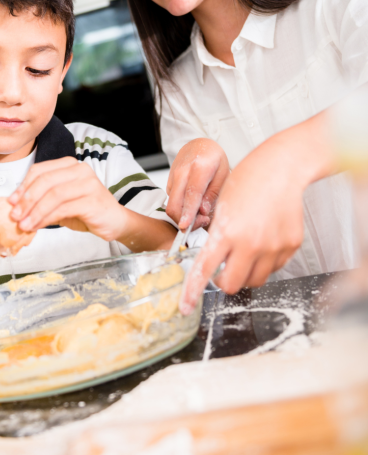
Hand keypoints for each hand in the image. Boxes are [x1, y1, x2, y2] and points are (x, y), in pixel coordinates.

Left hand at [8, 157, 126, 240]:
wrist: (114, 221)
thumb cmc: (87, 211)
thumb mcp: (60, 203)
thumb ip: (41, 201)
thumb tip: (16, 208)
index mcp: (69, 165)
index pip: (40, 170)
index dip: (23, 186)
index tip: (11, 201)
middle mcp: (80, 170)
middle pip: (45, 181)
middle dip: (26, 199)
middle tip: (15, 215)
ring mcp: (88, 183)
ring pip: (53, 195)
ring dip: (34, 211)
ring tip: (24, 224)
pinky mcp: (92, 200)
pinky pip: (63, 208)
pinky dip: (46, 218)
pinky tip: (37, 226)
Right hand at [166, 138, 228, 230]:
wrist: (197, 144)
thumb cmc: (213, 158)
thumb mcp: (223, 173)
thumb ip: (213, 193)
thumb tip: (203, 212)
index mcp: (199, 168)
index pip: (191, 194)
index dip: (188, 212)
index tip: (185, 226)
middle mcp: (182, 172)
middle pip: (175, 203)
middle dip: (184, 220)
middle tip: (202, 222)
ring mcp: (173, 177)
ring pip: (172, 204)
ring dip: (183, 215)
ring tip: (200, 214)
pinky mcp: (168, 182)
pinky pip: (172, 200)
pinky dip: (181, 208)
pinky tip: (193, 205)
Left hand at [178, 111, 336, 314]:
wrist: (280, 169)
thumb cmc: (246, 182)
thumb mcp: (221, 208)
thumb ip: (216, 237)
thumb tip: (212, 261)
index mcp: (226, 232)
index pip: (204, 269)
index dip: (192, 292)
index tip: (185, 306)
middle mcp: (250, 244)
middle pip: (231, 284)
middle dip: (222, 280)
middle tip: (222, 267)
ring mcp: (273, 248)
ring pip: (253, 281)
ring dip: (244, 273)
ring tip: (244, 251)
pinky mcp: (289, 247)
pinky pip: (273, 268)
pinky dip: (264, 262)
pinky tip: (262, 241)